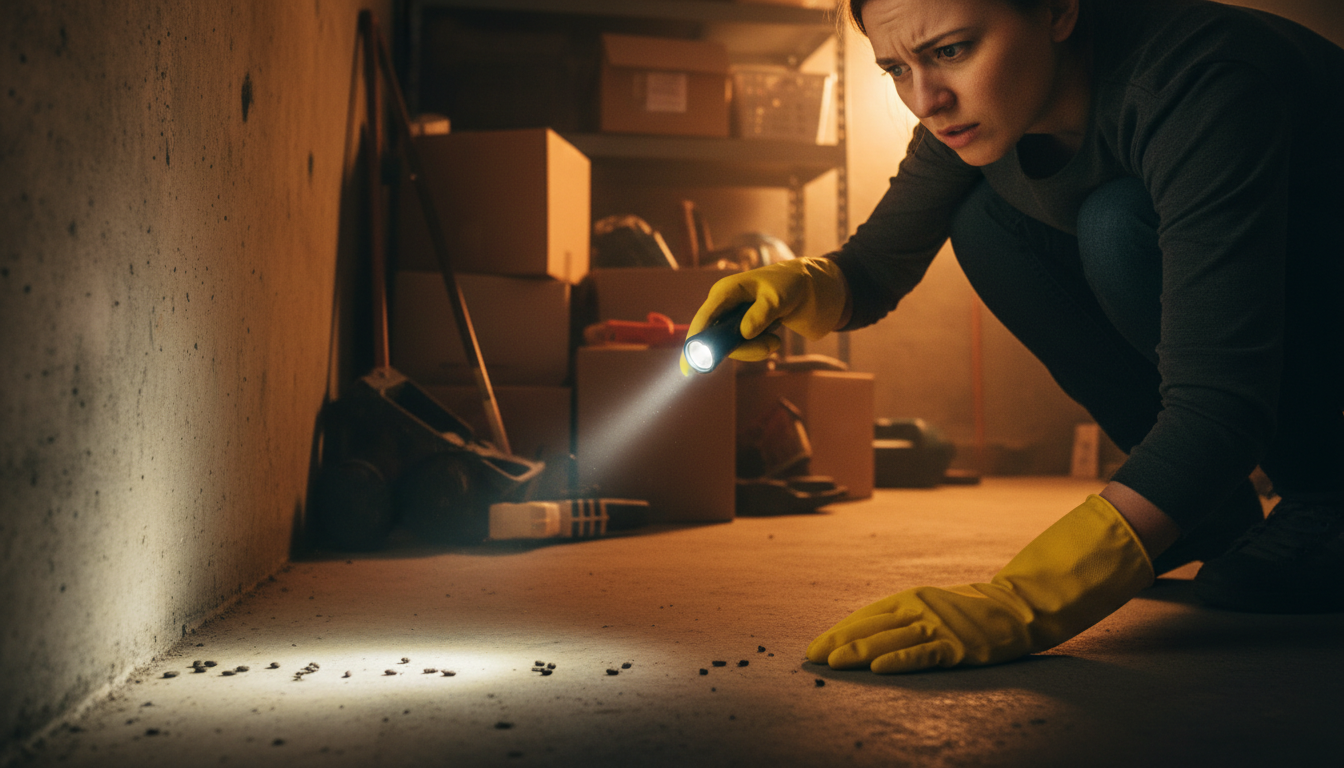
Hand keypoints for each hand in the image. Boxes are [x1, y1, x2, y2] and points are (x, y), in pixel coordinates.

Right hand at [680, 257, 849, 374]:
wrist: (813, 288)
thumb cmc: (792, 284)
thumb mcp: (779, 297)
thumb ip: (761, 313)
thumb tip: (744, 333)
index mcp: (725, 291)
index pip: (704, 319)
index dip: (696, 341)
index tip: (690, 365)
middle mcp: (725, 306)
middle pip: (717, 339)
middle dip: (742, 349)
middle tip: (771, 347)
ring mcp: (734, 320)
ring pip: (733, 347)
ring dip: (755, 350)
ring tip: (777, 341)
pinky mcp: (745, 331)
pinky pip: (744, 349)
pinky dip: (760, 348)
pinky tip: (775, 338)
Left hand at [806, 495, 1153, 672]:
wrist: (1018, 606)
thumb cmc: (968, 610)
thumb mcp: (929, 607)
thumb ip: (899, 618)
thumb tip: (862, 634)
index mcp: (908, 599)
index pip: (864, 616)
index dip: (837, 632)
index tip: (813, 648)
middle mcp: (918, 609)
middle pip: (869, 627)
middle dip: (838, 643)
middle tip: (811, 658)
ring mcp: (937, 626)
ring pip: (889, 639)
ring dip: (858, 651)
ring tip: (833, 663)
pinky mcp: (957, 645)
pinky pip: (923, 653)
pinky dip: (899, 659)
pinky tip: (878, 666)